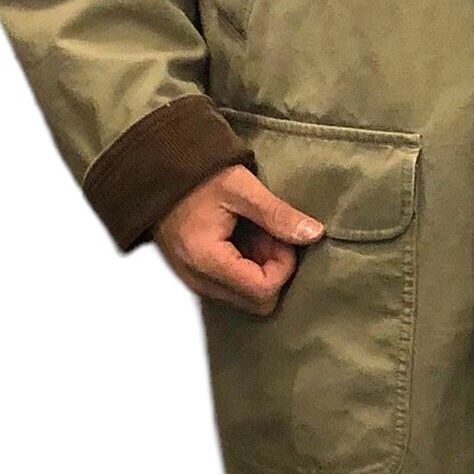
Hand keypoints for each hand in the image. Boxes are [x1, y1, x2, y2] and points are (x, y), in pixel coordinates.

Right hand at [153, 164, 323, 314]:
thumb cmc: (196, 175)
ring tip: (256, 233)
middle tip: (271, 236)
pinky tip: (243, 238)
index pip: (261, 291)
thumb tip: (314, 234)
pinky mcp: (196, 275)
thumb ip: (278, 215)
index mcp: (206, 259)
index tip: (282, 237)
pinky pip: (231, 287)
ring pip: (245, 297)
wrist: (158, 171)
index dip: (283, 266)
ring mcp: (194, 280)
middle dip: (273, 271)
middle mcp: (197, 279)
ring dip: (260, 269)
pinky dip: (246, 267)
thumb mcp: (241, 187)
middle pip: (255, 302)